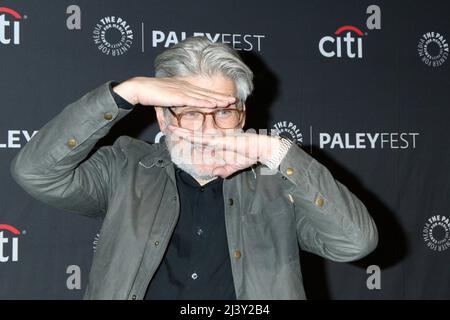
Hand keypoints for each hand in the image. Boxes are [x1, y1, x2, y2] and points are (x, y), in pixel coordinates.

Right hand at [112, 76, 235, 107]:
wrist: (139, 88)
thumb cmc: (150, 94)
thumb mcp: (166, 100)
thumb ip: (174, 104)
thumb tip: (180, 111)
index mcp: (184, 88)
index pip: (203, 93)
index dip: (215, 96)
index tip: (225, 99)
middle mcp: (186, 87)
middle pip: (207, 93)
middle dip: (221, 97)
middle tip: (233, 100)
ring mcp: (182, 90)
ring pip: (203, 96)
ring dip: (217, 99)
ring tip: (228, 102)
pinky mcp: (177, 95)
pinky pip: (194, 100)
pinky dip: (204, 102)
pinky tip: (213, 104)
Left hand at [168, 125, 280, 177]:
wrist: (261, 149)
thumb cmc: (250, 155)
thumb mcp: (234, 166)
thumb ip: (225, 170)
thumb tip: (216, 174)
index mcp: (218, 146)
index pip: (200, 143)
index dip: (189, 140)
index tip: (178, 139)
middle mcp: (215, 141)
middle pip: (194, 137)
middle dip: (182, 133)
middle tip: (168, 129)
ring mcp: (217, 139)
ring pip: (195, 136)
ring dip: (182, 133)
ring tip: (170, 129)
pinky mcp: (220, 140)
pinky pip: (202, 139)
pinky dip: (192, 136)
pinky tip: (182, 134)